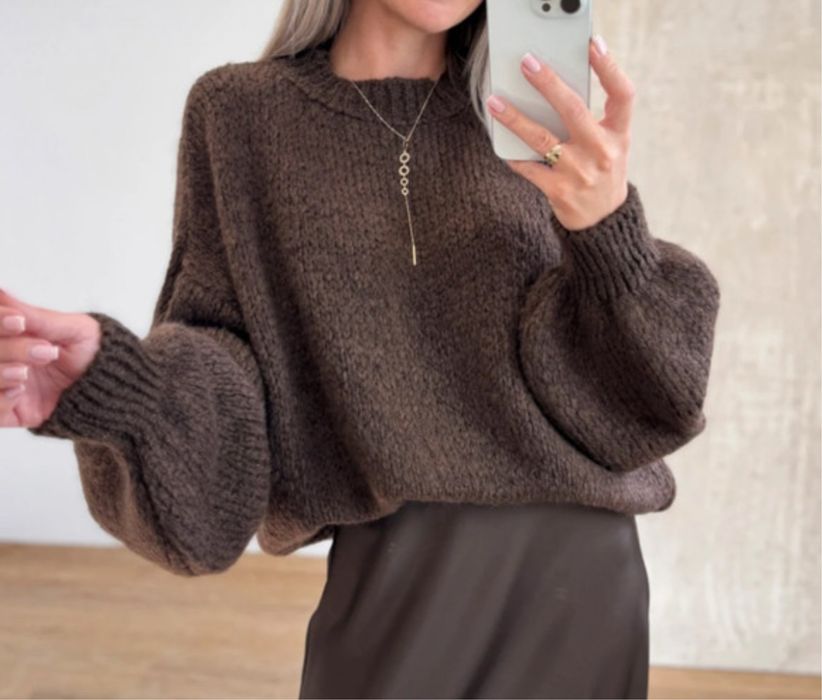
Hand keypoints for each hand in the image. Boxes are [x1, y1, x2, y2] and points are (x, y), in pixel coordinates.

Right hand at [0, 288, 100, 428]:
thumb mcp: (72, 330)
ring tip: (26, 373)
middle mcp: (4, 358)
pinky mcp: (9, 413)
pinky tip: (20, 391)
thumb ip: (35, 317)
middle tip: (44, 351)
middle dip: (8, 349)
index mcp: (13, 334)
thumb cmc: (94, 352)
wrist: (114, 386)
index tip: (19, 323)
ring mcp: (4, 384)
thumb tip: (0, 293)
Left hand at [486, 35, 633, 231]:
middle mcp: (602, 152)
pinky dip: (514, 156)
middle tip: (527, 64)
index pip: (622, 94)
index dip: (609, 68)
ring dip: (515, 119)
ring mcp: (580, 173)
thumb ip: (593, 121)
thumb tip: (552, 91)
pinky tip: (502, 146)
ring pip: (542, 139)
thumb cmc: (602, 173)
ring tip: (495, 102)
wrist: (603, 222)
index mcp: (619, 134)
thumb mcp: (611, 145)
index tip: (592, 45)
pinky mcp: (559, 191)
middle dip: (548, 84)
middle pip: (574, 109)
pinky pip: (529, 168)